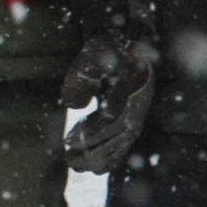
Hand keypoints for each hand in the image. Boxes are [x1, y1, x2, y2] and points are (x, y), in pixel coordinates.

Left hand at [61, 33, 155, 173]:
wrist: (136, 39)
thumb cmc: (111, 46)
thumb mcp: (93, 56)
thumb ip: (81, 78)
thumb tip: (71, 105)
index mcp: (130, 88)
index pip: (111, 117)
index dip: (91, 132)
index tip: (69, 141)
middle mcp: (138, 104)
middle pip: (117, 136)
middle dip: (93, 151)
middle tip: (68, 161)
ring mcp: (139, 112)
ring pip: (121, 142)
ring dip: (101, 158)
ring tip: (77, 166)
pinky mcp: (135, 116)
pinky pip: (125, 141)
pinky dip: (112, 156)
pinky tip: (96, 168)